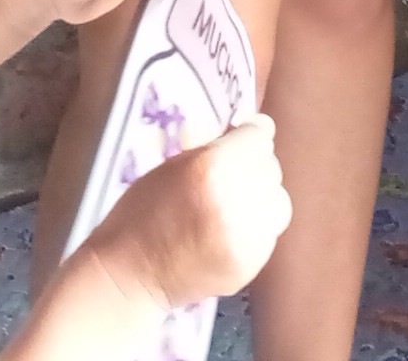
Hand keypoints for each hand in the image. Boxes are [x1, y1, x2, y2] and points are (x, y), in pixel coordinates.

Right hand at [87, 120, 289, 310]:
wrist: (129, 275)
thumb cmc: (140, 213)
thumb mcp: (171, 165)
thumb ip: (211, 148)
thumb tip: (241, 133)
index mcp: (212, 165)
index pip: (260, 134)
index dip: (249, 134)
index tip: (241, 138)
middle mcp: (236, 197)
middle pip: (270, 165)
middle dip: (252, 165)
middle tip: (230, 174)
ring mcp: (247, 234)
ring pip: (278, 199)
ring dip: (262, 196)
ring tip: (234, 204)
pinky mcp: (252, 263)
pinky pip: (270, 232)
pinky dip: (256, 227)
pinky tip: (230, 231)